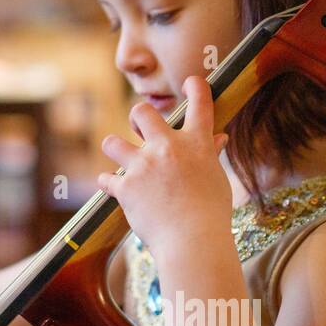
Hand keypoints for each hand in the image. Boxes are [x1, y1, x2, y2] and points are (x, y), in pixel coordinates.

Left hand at [97, 75, 230, 255]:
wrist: (193, 242)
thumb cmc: (211, 215)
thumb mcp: (217, 181)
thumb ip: (210, 156)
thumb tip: (218, 138)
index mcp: (196, 144)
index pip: (200, 104)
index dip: (196, 87)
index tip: (191, 82)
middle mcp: (168, 148)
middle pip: (142, 111)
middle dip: (139, 118)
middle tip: (142, 130)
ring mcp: (144, 166)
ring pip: (112, 142)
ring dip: (115, 148)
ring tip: (121, 159)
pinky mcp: (125, 187)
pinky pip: (107, 178)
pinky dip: (109, 183)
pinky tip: (113, 187)